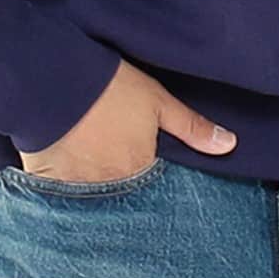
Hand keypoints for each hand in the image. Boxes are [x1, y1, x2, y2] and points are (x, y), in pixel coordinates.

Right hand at [16, 55, 236, 181]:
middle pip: (124, 197)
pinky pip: (61, 197)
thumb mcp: (157, 100)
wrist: (54, 78)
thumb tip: (230, 145)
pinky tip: (68, 171)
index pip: (155, 189)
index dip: (154, 179)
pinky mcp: (48, 182)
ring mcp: (77, 188)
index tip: (149, 167)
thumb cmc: (109, 87)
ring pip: (94, 199)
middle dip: (126, 189)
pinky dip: (66, 189)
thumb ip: (192, 127)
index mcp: (139, 170)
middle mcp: (111, 188)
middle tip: (119, 164)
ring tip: (95, 168)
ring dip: (97, 189)